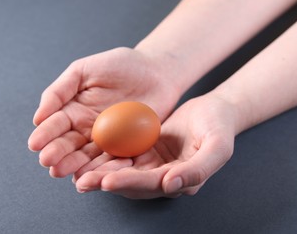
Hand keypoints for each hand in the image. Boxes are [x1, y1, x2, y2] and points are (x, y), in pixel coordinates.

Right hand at [28, 47, 180, 176]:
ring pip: (88, 158)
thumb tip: (38, 117)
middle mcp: (86, 129)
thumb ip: (60, 90)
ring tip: (67, 174)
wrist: (157, 71)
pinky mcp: (127, 148)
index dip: (45, 135)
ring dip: (77, 167)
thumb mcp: (85, 70)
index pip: (55, 125)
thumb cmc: (120, 65)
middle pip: (69, 145)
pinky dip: (106, 169)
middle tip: (49, 163)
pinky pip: (115, 161)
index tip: (35, 144)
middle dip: (57, 154)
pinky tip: (97, 176)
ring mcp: (107, 141)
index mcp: (73, 111)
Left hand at [73, 94, 236, 198]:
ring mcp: (154, 165)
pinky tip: (88, 153)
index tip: (107, 181)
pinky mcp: (145, 151)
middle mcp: (164, 178)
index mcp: (182, 181)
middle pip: (132, 183)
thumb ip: (198, 169)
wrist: (214, 111)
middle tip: (82, 180)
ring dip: (101, 171)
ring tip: (78, 171)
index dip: (130, 183)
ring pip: (123, 171)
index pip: (152, 185)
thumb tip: (170, 185)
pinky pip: (123, 154)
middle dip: (106, 182)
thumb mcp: (217, 146)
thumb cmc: (219, 127)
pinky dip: (106, 156)